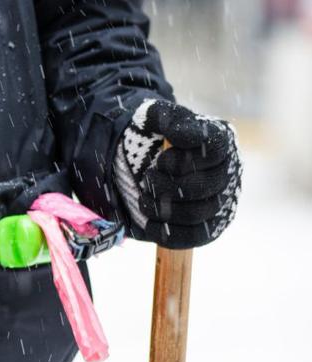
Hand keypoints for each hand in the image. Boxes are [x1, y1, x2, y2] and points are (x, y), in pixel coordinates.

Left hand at [114, 99, 241, 247]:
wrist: (138, 163)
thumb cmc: (151, 137)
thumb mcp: (152, 118)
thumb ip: (166, 116)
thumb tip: (179, 132)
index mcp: (220, 140)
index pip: (213, 149)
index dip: (182, 157)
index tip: (162, 156)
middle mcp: (228, 172)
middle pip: (204, 186)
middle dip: (166, 184)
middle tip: (148, 176)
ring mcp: (223, 202)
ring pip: (197, 214)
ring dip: (162, 207)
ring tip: (145, 196)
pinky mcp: (210, 228)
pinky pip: (194, 238)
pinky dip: (166, 231)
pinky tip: (148, 219)